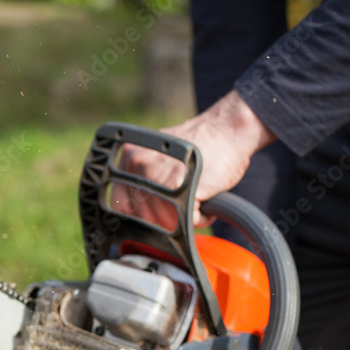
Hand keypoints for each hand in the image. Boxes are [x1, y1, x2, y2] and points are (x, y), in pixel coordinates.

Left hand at [116, 90, 275, 226]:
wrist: (227, 128)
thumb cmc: (198, 144)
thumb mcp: (159, 155)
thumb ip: (143, 177)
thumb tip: (135, 209)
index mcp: (130, 159)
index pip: (121, 203)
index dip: (140, 212)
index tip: (156, 209)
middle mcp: (139, 167)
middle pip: (143, 216)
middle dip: (164, 216)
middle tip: (183, 199)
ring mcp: (159, 178)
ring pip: (166, 221)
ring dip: (184, 216)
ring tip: (196, 196)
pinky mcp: (183, 190)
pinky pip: (189, 221)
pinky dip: (202, 216)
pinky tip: (206, 198)